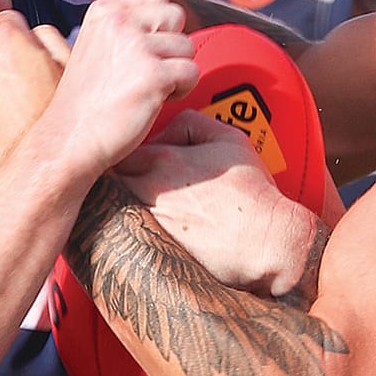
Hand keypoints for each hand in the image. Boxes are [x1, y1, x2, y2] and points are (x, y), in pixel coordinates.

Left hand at [0, 10, 70, 173]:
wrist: (44, 168)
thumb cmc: (62, 122)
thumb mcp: (72, 66)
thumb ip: (49, 37)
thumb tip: (36, 32)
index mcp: (8, 39)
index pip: (6, 21)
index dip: (20, 38)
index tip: (25, 53)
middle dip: (0, 62)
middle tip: (23, 86)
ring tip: (12, 109)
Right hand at [40, 0, 196, 180]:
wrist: (70, 138)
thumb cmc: (84, 103)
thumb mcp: (95, 46)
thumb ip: (126, 29)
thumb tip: (165, 25)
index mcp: (105, 11)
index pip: (158, 0)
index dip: (160, 28)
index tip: (145, 52)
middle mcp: (120, 21)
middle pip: (177, 17)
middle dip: (171, 45)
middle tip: (149, 71)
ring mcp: (137, 46)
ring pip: (187, 47)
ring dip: (176, 70)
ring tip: (148, 88)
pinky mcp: (154, 74)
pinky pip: (191, 73)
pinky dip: (181, 90)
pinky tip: (156, 99)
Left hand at [118, 113, 322, 295]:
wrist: (267, 242)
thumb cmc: (253, 195)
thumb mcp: (229, 139)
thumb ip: (191, 123)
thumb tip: (167, 126)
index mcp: (162, 161)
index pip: (119, 149)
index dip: (119, 151)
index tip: (122, 153)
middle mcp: (147, 191)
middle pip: (108, 180)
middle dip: (110, 177)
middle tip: (111, 177)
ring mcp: (147, 224)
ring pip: (112, 208)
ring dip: (114, 204)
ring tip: (118, 203)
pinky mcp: (151, 252)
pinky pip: (124, 235)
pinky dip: (125, 229)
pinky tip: (135, 229)